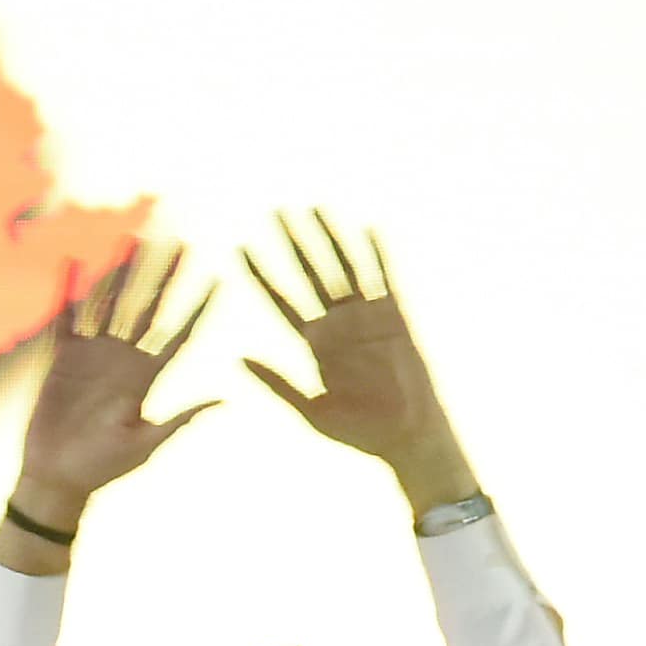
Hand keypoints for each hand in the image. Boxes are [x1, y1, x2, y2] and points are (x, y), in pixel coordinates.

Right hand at [6, 242, 224, 534]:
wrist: (58, 476)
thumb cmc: (104, 468)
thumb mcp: (146, 445)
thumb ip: (180, 420)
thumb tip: (224, 401)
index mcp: (147, 378)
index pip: (180, 335)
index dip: (199, 308)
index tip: (219, 279)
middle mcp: (125, 359)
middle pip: (150, 308)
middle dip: (166, 276)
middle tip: (182, 242)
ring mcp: (94, 355)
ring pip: (112, 303)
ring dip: (122, 272)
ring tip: (135, 239)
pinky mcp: (64, 358)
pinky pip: (68, 318)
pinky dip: (70, 290)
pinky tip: (73, 263)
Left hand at [234, 211, 475, 513]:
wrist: (408, 438)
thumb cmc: (360, 432)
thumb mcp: (310, 410)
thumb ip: (276, 383)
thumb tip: (237, 358)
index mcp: (315, 344)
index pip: (281, 301)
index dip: (260, 276)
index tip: (238, 248)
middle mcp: (338, 324)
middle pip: (311, 274)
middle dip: (293, 243)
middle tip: (274, 211)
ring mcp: (367, 317)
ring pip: (344, 267)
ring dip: (330, 237)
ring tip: (314, 207)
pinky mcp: (395, 317)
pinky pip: (386, 278)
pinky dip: (378, 253)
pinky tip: (369, 227)